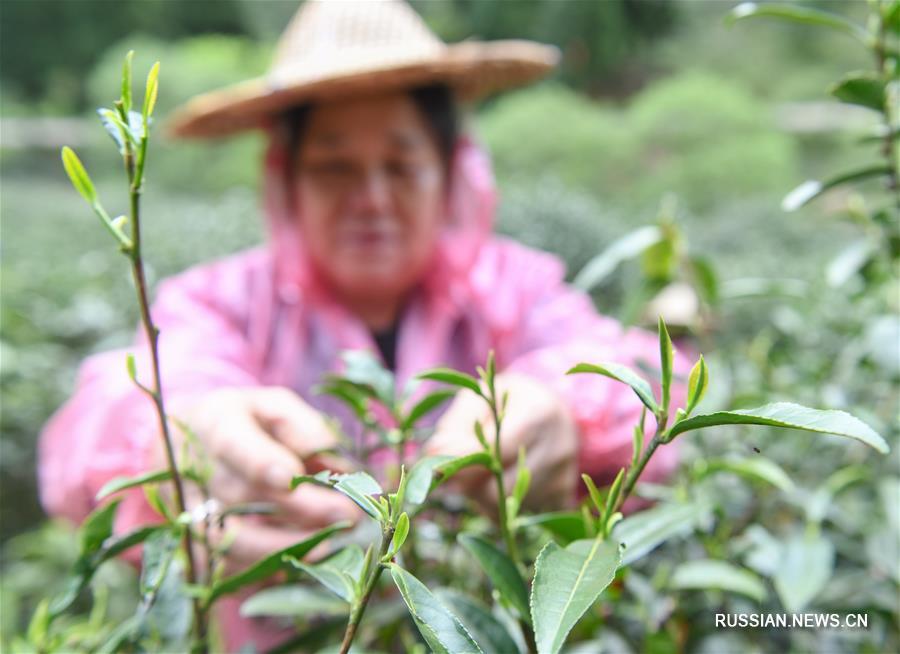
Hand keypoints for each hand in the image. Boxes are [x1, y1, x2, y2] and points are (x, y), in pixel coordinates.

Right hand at [158, 386, 359, 569]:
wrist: (184, 444)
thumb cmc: (245, 423)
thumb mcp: (274, 406)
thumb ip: (305, 429)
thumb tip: (336, 468)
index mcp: (215, 423)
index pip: (231, 443)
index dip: (259, 462)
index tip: (292, 477)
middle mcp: (194, 469)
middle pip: (240, 496)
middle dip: (298, 510)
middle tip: (346, 515)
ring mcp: (186, 511)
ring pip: (229, 540)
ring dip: (282, 548)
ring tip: (328, 546)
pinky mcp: (192, 545)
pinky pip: (224, 569)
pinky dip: (262, 572)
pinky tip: (298, 564)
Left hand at [425, 373, 577, 511]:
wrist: (551, 410)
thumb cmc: (506, 402)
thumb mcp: (479, 399)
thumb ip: (455, 426)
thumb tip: (433, 456)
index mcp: (540, 413)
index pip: (496, 451)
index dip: (463, 463)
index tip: (439, 468)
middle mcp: (560, 445)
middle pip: (502, 489)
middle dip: (470, 487)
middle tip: (457, 475)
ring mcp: (565, 474)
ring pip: (509, 508)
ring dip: (483, 498)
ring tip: (479, 475)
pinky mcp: (565, 495)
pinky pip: (522, 519)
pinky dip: (504, 510)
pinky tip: (500, 487)